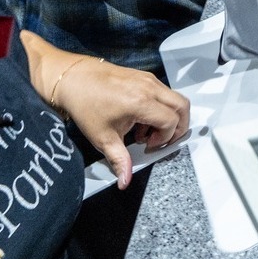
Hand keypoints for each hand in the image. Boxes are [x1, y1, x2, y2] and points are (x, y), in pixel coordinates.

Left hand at [55, 56, 189, 188]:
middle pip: (183, 107)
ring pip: (175, 99)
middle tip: (162, 139)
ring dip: (169, 117)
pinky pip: (164, 92)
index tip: (148, 146)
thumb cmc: (87, 106)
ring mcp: (150, 80)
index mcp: (142, 103)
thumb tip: (125, 182)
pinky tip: (140, 118)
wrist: (75, 79)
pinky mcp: (145, 77)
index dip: (165, 138)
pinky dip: (161, 107)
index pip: (171, 121)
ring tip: (146, 129)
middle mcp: (151, 88)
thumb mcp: (102, 138)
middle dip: (178, 127)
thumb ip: (119, 160)